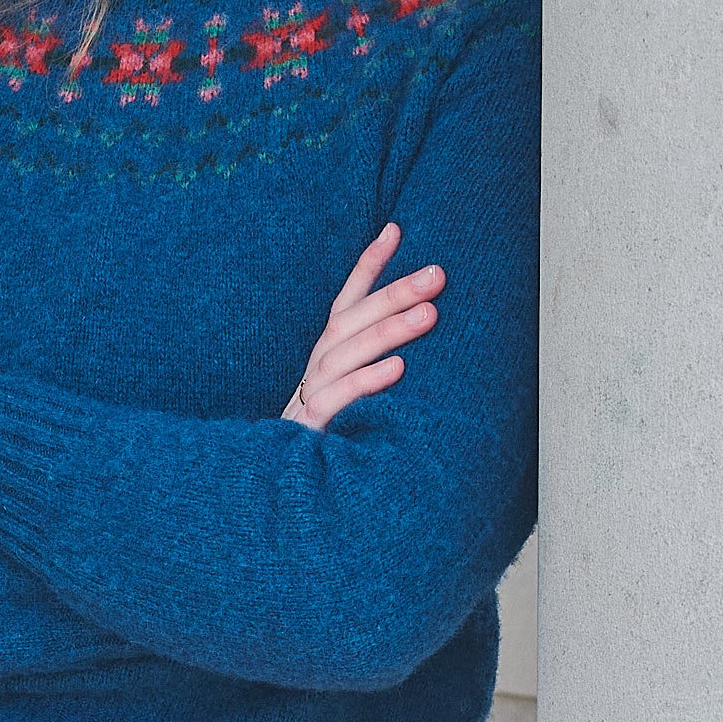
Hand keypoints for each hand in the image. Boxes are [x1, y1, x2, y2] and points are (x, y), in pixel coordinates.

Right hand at [282, 224, 443, 431]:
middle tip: (437, 275)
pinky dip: (367, 382)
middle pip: (351, 320)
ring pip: (346, 353)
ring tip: (429, 314)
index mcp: (326, 356)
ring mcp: (311, 398)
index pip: (346, 301)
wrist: (285, 492)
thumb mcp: (351, 396)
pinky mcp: (310, 430)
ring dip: (389, 330)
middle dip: (394, 293)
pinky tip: (398, 369)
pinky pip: (338, 401)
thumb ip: (374, 365)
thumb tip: (423, 336)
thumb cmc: (331, 439)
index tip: (396, 229)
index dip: (368, 265)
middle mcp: (316, 369)